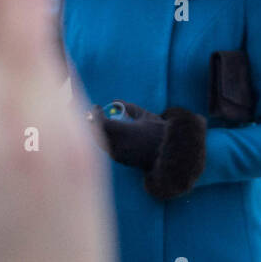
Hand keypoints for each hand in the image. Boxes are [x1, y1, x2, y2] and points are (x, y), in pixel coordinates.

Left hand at [91, 101, 205, 200]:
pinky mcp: (120, 160)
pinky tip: (107, 132)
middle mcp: (120, 145)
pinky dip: (104, 139)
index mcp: (126, 132)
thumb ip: (128, 108)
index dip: (96, 114)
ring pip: (101, 142)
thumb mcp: (145, 116)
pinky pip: (107, 148)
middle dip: (92, 123)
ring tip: (98, 121)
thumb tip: (115, 101)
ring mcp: (119, 154)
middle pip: (97, 133)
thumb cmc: (159, 131)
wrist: (169, 153)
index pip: (102, 123)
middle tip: (92, 114)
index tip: (96, 106)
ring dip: (97, 131)